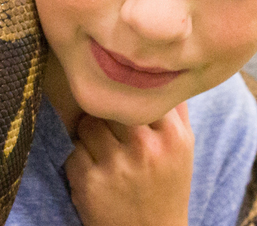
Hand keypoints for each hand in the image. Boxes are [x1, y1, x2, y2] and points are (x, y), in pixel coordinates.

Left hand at [66, 104, 192, 225]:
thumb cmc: (167, 186)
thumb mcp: (184, 148)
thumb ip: (175, 109)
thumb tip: (158, 71)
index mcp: (172, 136)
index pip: (140, 92)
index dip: (128, 94)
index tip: (124, 98)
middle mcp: (145, 148)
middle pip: (110, 104)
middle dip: (106, 113)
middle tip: (110, 125)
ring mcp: (115, 166)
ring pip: (86, 124)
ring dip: (89, 134)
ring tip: (102, 149)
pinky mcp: (88, 183)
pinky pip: (72, 151)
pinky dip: (78, 159)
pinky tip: (93, 170)